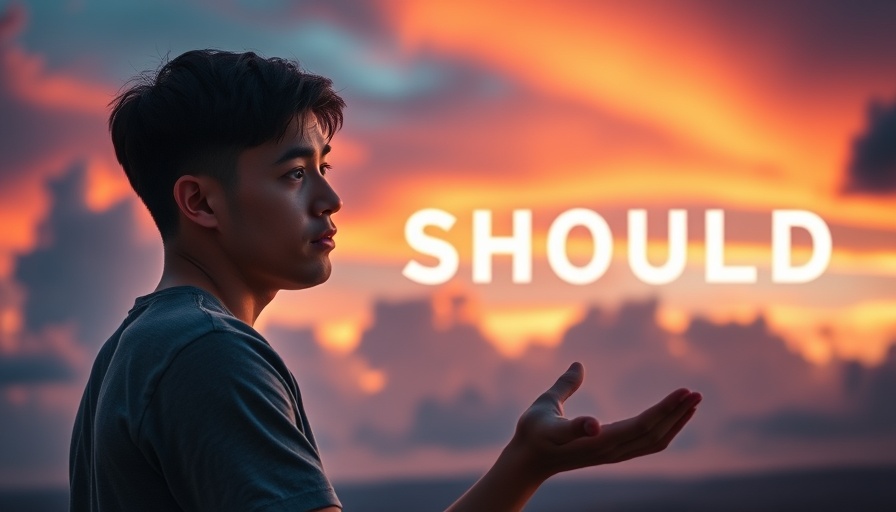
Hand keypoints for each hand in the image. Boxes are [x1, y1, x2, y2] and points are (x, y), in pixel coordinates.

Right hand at [510, 362, 700, 480]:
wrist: (529, 462)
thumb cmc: (533, 432)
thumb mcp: (544, 406)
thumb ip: (564, 388)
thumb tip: (579, 365)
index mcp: (596, 441)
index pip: (641, 425)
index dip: (664, 408)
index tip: (683, 392)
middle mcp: (610, 451)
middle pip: (654, 433)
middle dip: (677, 412)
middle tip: (695, 392)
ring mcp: (614, 455)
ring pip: (655, 441)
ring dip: (676, 421)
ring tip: (692, 402)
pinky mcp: (614, 454)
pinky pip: (648, 444)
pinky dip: (666, 429)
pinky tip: (674, 417)